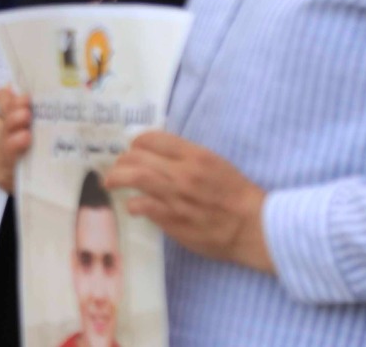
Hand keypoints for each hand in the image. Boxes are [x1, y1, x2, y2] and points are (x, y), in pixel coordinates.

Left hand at [105, 131, 272, 273]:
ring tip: (110, 182)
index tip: (133, 149)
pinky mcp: (174, 220)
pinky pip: (143, 206)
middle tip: (118, 167)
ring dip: (116, 177)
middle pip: (137, 156)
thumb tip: (155, 150)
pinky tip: (132, 206)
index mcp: (196, 155)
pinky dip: (133, 204)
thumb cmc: (237, 195)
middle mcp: (184, 173)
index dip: (137, 143)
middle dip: (122, 160)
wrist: (256, 228)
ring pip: (135, 177)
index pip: (152, 138)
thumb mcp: (215, 163)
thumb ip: (186, 156)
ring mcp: (177, 197)